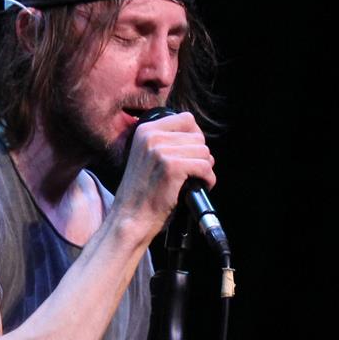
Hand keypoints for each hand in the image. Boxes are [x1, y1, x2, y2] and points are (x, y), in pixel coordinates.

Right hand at [111, 111, 213, 243]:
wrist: (130, 220)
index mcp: (145, 130)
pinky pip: (205, 166)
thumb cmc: (141, 195)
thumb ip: (167, 144)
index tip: (191, 155)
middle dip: (200, 156)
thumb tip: (199, 139)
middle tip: (192, 174)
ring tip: (193, 182)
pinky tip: (199, 187)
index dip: (195, 138)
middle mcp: (151, 136)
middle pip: (198, 136)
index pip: (186, 119)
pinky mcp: (172, 167)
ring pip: (204, 151)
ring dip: (205, 169)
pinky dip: (208, 179)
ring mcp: (161, 151)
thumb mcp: (147, 158)